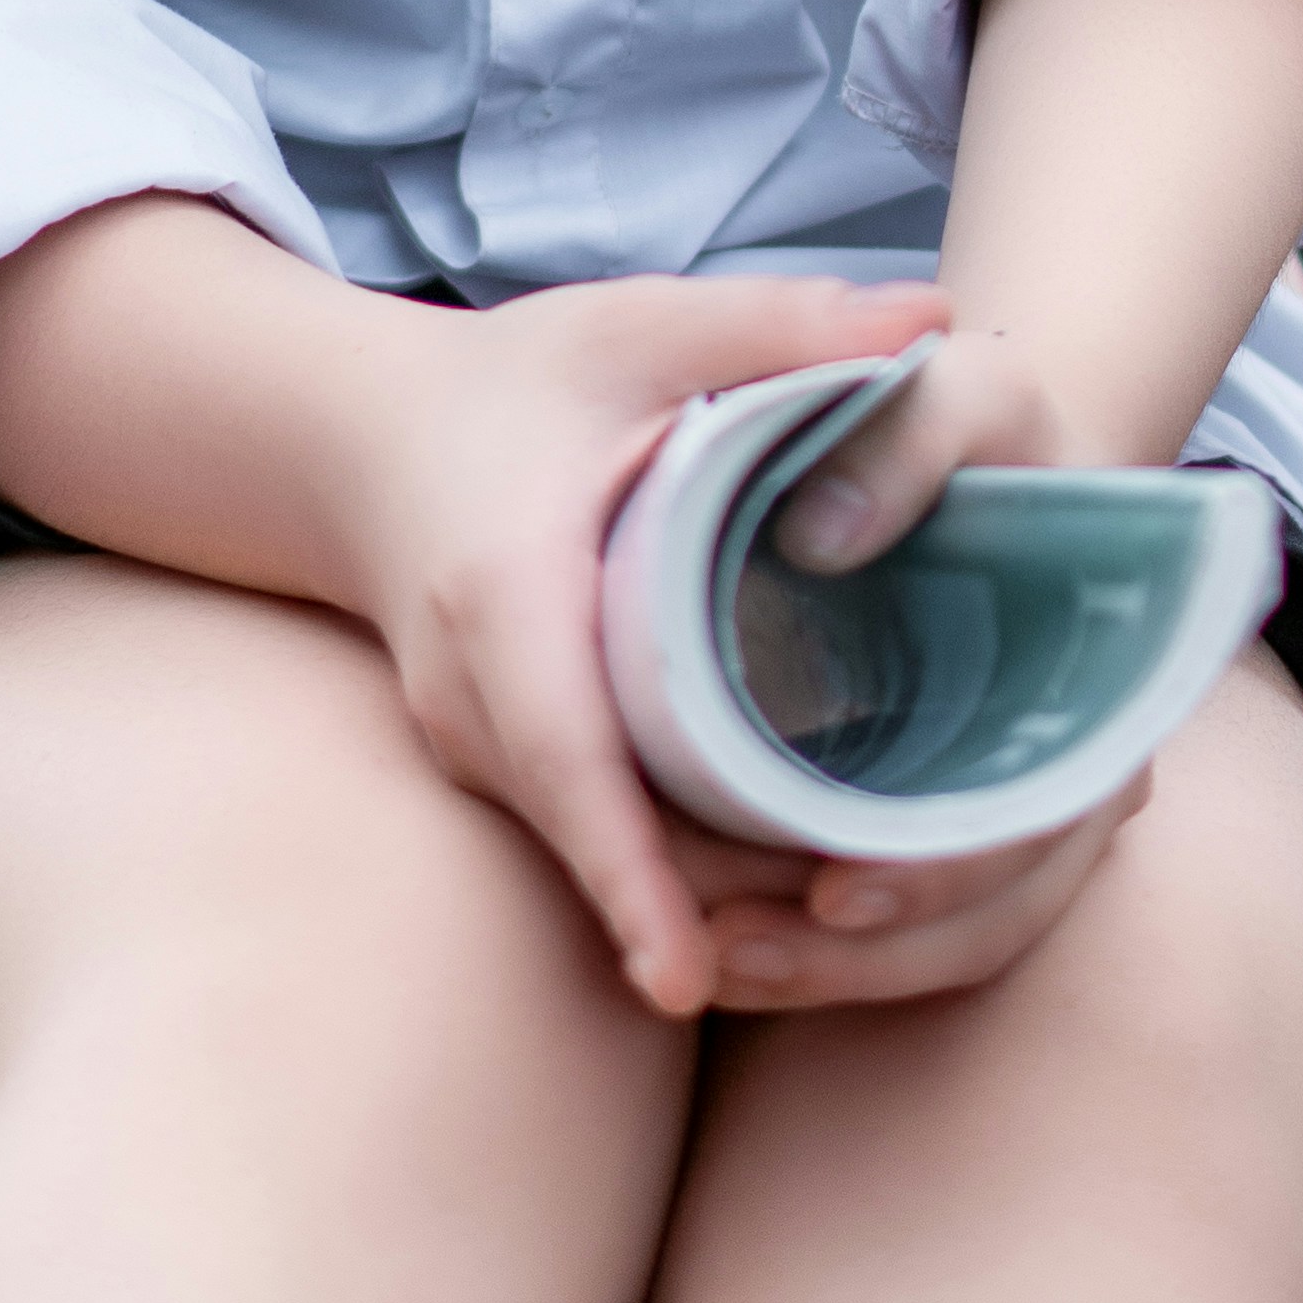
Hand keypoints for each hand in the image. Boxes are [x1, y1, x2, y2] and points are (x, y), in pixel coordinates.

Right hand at [334, 261, 951, 1022]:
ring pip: (595, 853)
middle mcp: (473, 692)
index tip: (684, 981)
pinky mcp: (493, 768)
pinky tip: (786, 886)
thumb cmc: (521, 380)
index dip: (626, 871)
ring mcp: (473, 745)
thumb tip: (936, 322)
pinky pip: (588, 838)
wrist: (366, 443)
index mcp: (505, 587)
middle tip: (862, 941)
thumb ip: (786, 324)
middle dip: (715, 908)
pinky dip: (674, 874)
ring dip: (706, 904)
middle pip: (598, 835)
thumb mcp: (646, 323)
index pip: (567, 751)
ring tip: (852, 928)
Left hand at [691, 308, 1169, 1015]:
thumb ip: (910, 435)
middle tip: (726, 953)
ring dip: (823, 978)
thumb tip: (817, 531)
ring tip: (705, 964)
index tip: (834, 894)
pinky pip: (896, 933)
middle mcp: (1072, 772)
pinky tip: (718, 947)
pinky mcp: (941, 825)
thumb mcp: (968, 391)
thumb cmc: (989, 426)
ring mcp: (1011, 811)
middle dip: (859, 961)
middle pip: (986, 916)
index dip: (947, 877)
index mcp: (1107, 687)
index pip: (1045, 823)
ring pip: (940, 947)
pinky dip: (813, 959)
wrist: (991, 457)